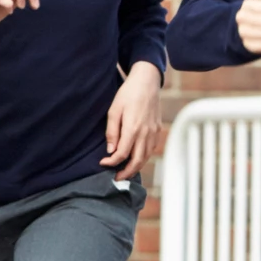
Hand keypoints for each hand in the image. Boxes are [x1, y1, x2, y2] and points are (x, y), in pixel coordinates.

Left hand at [102, 62, 162, 181]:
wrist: (147, 82)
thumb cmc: (128, 94)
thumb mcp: (114, 110)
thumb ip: (112, 132)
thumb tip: (110, 150)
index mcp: (133, 129)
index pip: (122, 154)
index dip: (111, 162)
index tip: (103, 163)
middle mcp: (145, 134)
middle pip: (137, 161)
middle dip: (125, 172)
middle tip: (116, 178)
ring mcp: (153, 133)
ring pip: (146, 158)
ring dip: (135, 168)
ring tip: (125, 172)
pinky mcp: (157, 130)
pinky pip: (151, 150)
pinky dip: (143, 158)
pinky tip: (136, 159)